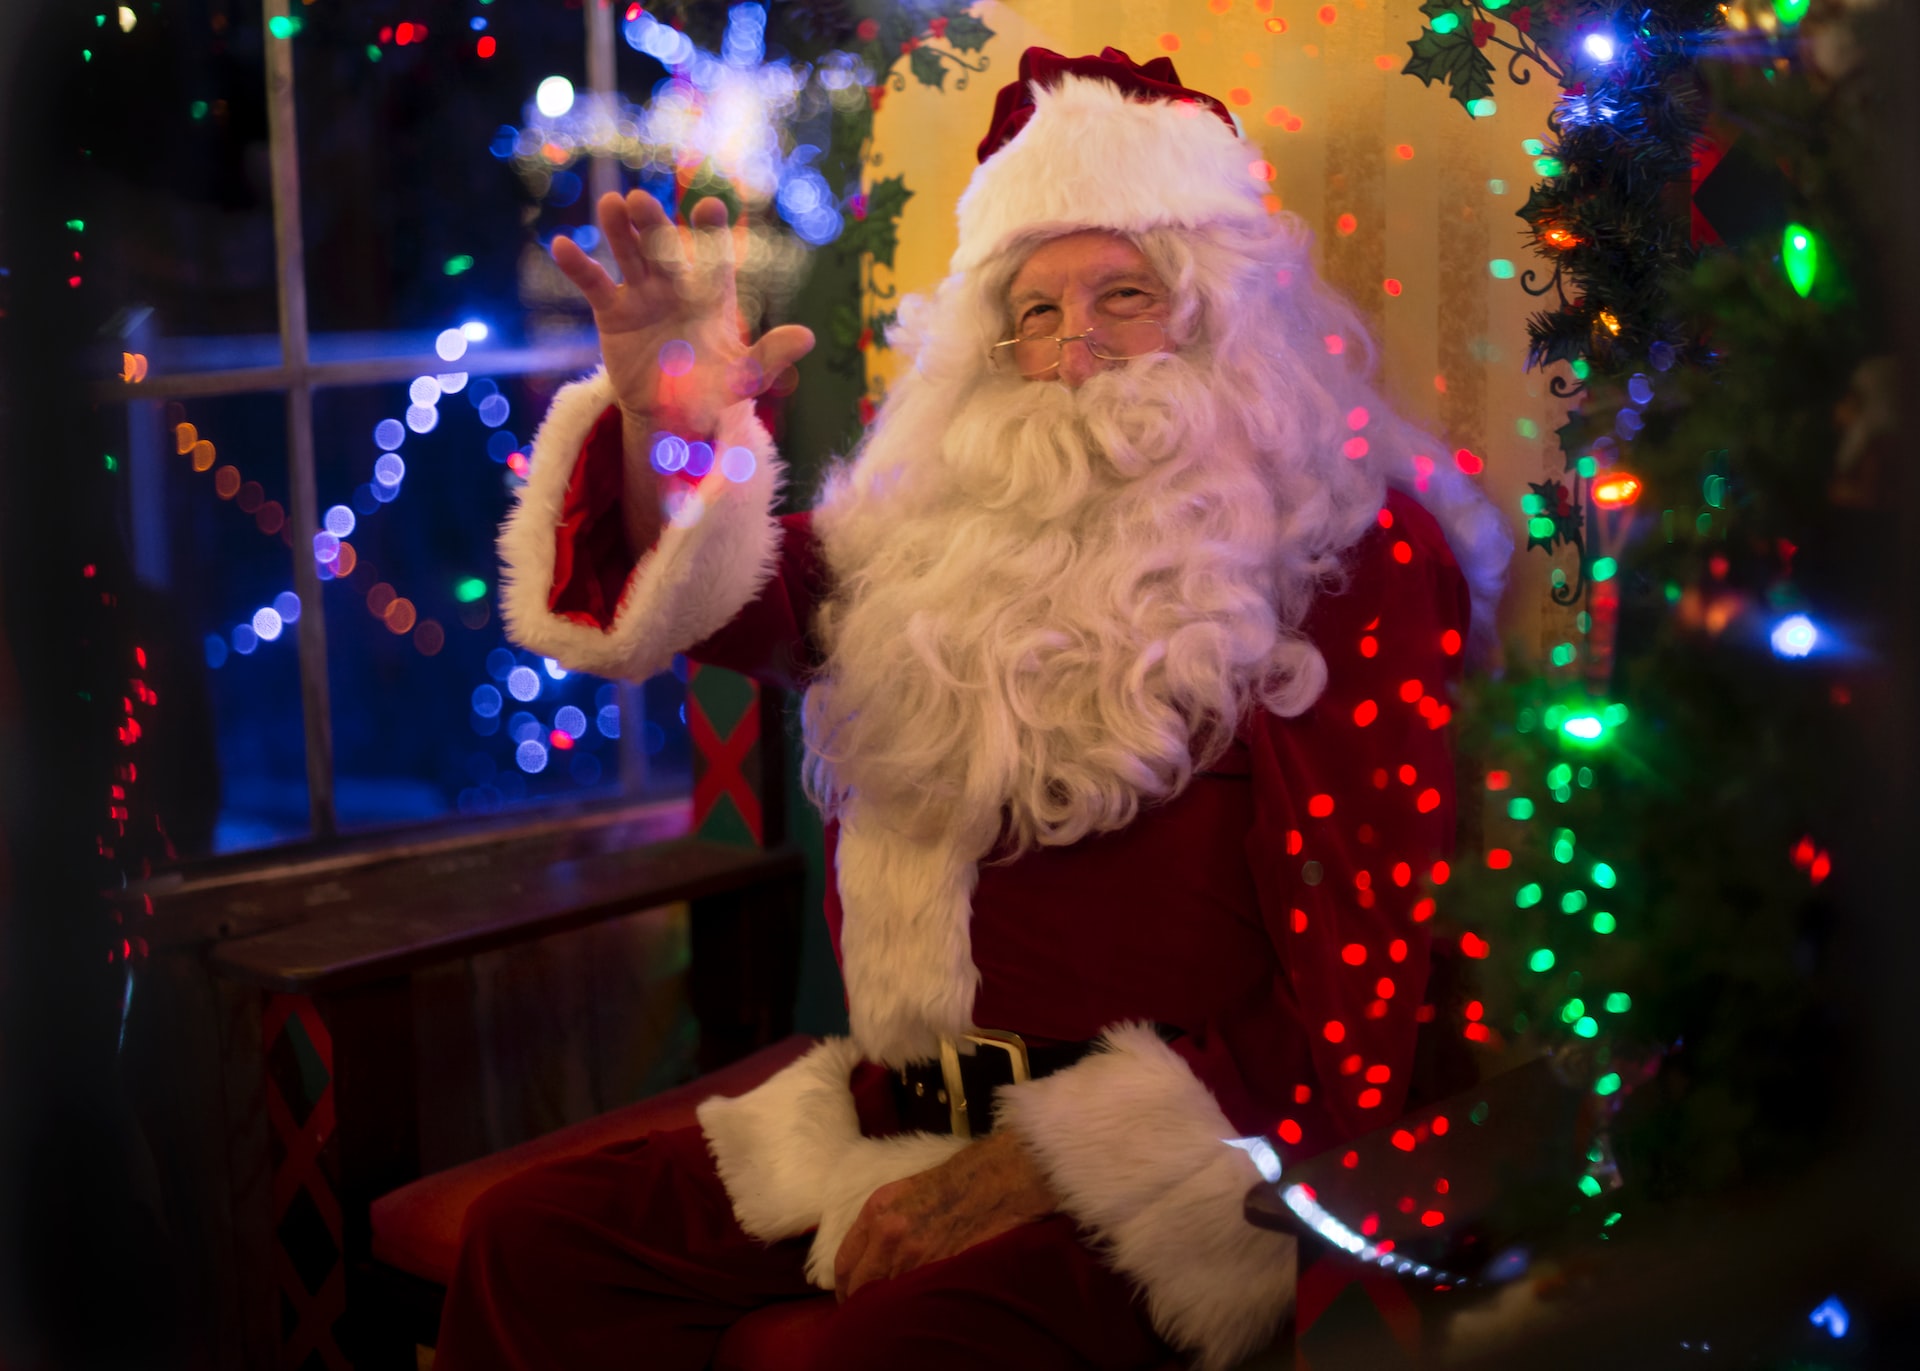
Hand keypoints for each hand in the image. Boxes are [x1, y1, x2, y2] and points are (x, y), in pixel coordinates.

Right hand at [551, 191, 814, 436]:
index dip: (712, 231)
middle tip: (642, 202)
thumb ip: (770, 357)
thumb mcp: (745, 379)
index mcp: (711, 293)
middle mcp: (675, 283)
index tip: (710, 207)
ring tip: (610, 204)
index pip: (713, 255)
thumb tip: (807, 336)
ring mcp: (642, 293)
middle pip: (664, 246)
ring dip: (618, 231)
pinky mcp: (612, 311)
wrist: (673, 414)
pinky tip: (561, 245)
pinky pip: (594, 284)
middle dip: (654, 225)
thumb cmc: (714, 390)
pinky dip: (578, 266)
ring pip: (629, 254)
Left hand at [833, 1128, 1056, 1301]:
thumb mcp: (904, 1191)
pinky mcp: (940, 1268)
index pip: (845, 1262)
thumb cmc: (957, 1180)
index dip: (845, 1287)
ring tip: (894, 1317)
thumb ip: (882, 1223)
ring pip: (887, 1296)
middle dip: (861, 1304)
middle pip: (860, 1286)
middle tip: (867, 1317)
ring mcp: (915, 1253)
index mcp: (877, 1210)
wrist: (997, 1177)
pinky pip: (916, 1297)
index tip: (849, 1298)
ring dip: (889, 1308)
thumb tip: (870, 1258)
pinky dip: (915, 1306)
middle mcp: (889, 1233)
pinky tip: (919, 1310)